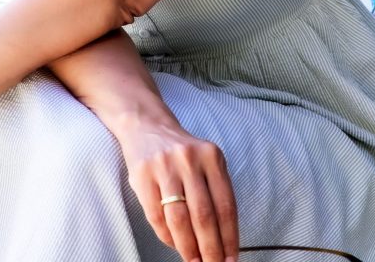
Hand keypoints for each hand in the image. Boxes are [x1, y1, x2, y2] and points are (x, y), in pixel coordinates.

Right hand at [118, 118, 237, 261]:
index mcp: (211, 156)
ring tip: (195, 261)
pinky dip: (167, 236)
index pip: (225, 205)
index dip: (229, 237)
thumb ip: (215, 192)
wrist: (146, 126)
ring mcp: (164, 166)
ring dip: (189, 248)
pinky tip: (174, 245)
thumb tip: (224, 240)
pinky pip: (156, 216)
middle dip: (210, 249)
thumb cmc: (181, 152)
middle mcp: (189, 159)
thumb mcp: (205, 161)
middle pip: (203, 215)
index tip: (231, 259)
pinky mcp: (142, 175)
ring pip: (179, 219)